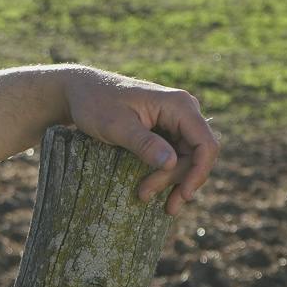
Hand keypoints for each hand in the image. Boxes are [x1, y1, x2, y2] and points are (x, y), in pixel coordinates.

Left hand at [64, 69, 219, 215]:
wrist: (81, 91)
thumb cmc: (95, 103)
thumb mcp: (116, 125)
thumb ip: (143, 143)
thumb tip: (170, 163)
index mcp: (178, 105)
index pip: (205, 144)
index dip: (199, 172)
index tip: (184, 194)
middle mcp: (184, 111)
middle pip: (195, 155)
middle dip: (175, 179)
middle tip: (144, 195)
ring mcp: (176, 120)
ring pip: (185, 158)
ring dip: (168, 179)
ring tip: (143, 195)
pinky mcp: (167, 129)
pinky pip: (175, 155)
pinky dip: (164, 173)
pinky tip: (152, 188)